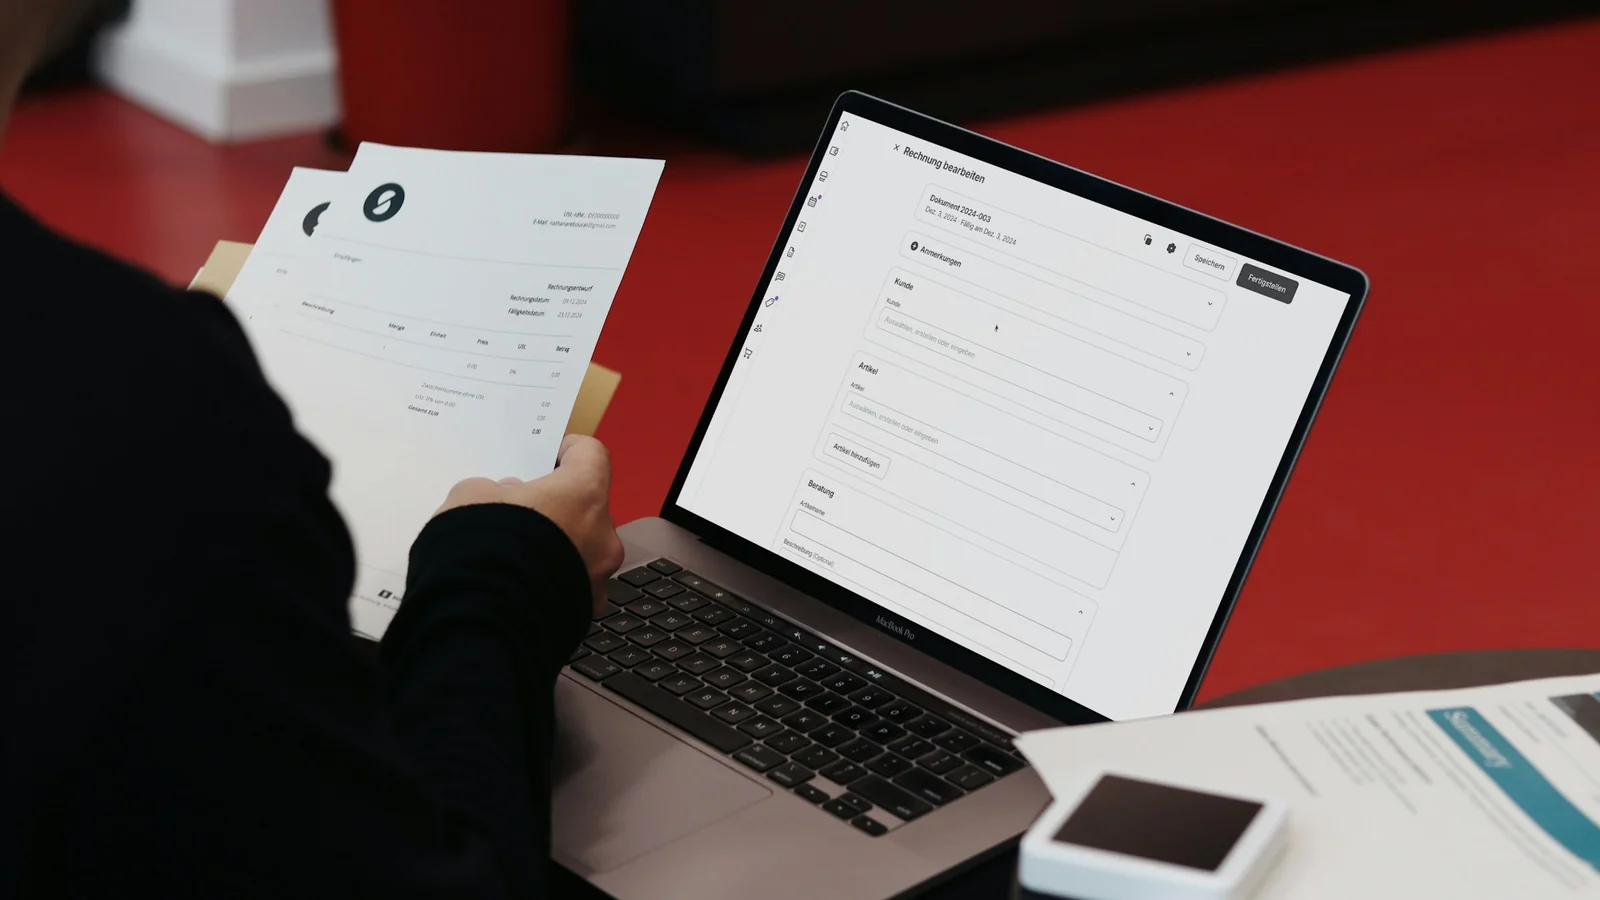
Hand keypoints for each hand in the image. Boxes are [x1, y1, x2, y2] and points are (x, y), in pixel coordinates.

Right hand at [437, 435, 624, 613]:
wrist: (481, 621)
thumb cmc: (483, 547)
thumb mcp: (471, 497)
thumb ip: (494, 490)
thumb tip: (507, 498)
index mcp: (584, 495)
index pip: (592, 456)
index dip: (568, 451)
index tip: (549, 455)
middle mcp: (603, 536)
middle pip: (586, 509)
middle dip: (556, 509)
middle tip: (520, 512)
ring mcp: (598, 579)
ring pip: (581, 552)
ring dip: (556, 548)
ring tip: (514, 553)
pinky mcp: (583, 614)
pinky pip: (570, 587)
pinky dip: (551, 583)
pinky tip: (517, 585)